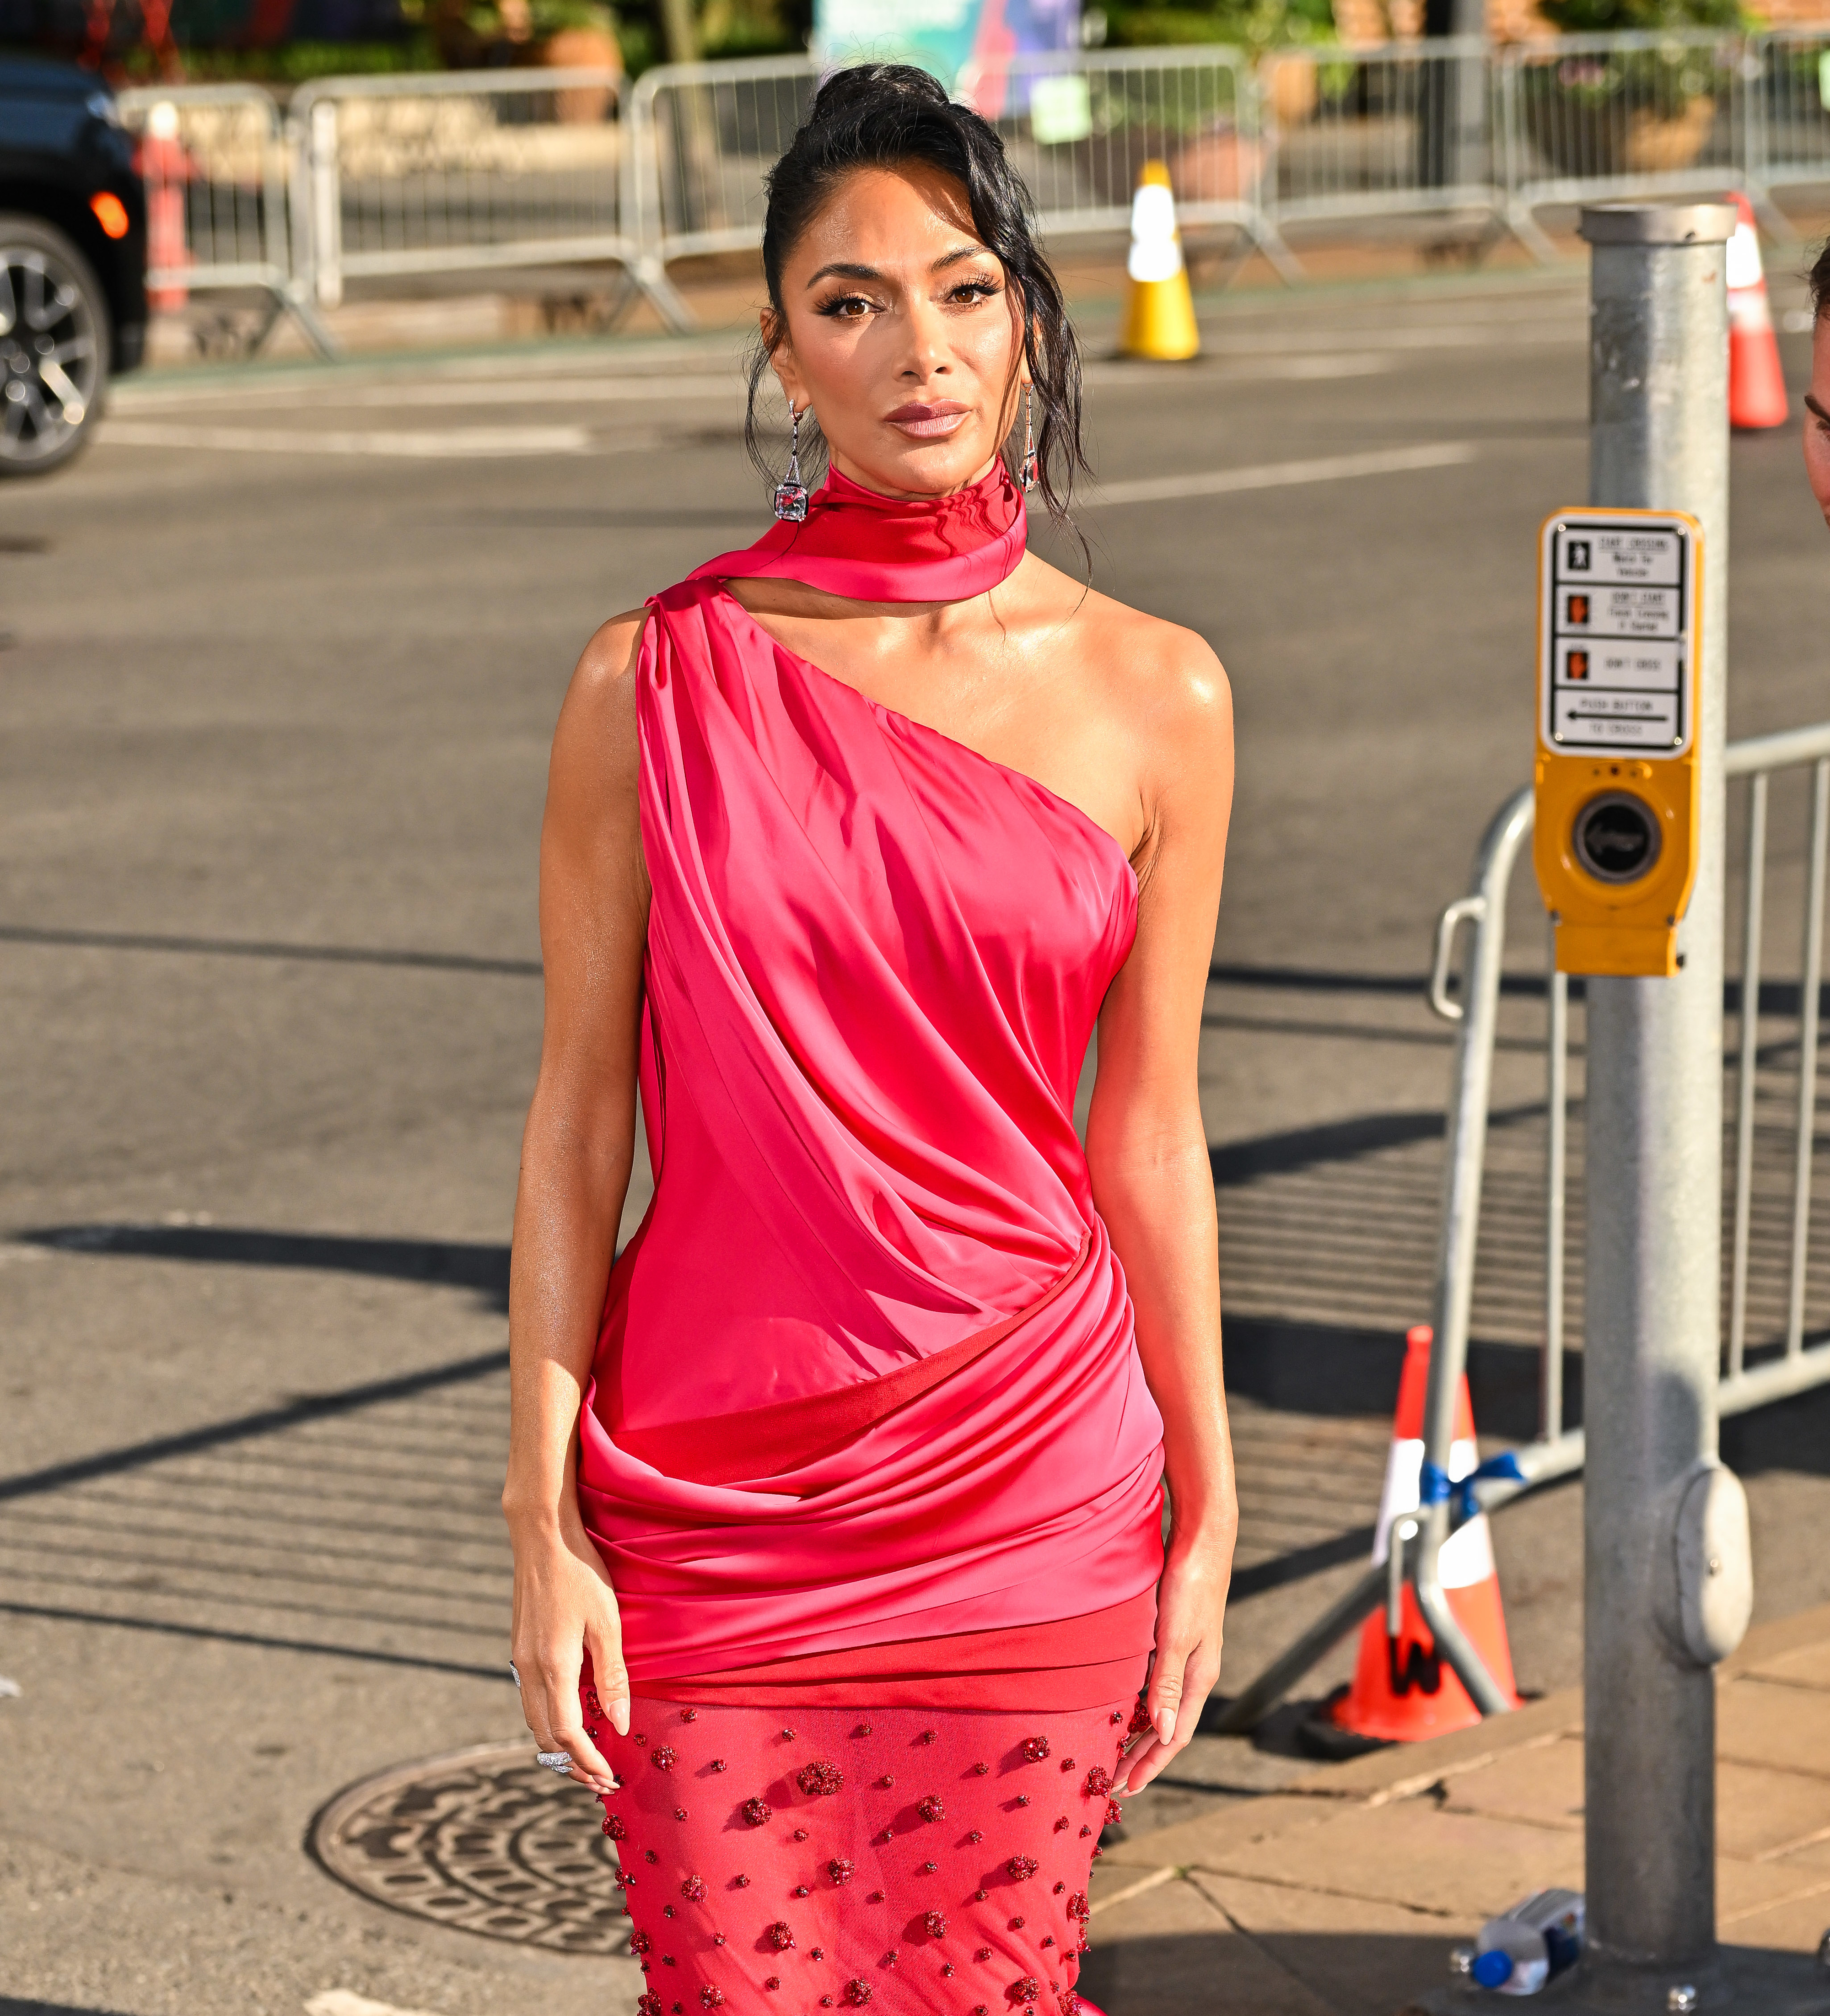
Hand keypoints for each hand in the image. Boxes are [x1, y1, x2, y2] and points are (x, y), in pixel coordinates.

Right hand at [508, 1498, 628, 1796]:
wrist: (542, 1537)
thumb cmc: (581, 1573)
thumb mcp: (607, 1622)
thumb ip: (612, 1676)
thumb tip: (619, 1724)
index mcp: (553, 1666)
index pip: (567, 1734)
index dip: (588, 1761)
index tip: (609, 1778)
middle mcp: (530, 1668)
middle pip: (545, 1737)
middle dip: (572, 1764)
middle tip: (600, 1779)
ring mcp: (520, 1658)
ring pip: (533, 1720)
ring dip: (558, 1746)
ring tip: (587, 1758)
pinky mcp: (520, 1648)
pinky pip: (530, 1699)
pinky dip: (549, 1720)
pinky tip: (571, 1717)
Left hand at [1114, 1533, 1231, 1796]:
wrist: (1204, 1541)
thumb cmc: (1190, 1585)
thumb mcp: (1176, 1635)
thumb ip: (1167, 1683)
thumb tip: (1162, 1733)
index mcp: (1199, 1678)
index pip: (1174, 1737)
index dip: (1150, 1765)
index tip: (1125, 1789)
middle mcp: (1195, 1673)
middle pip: (1168, 1729)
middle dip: (1143, 1758)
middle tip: (1114, 1783)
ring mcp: (1187, 1657)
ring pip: (1162, 1708)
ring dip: (1141, 1734)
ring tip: (1118, 1754)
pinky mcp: (1176, 1640)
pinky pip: (1157, 1685)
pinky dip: (1140, 1704)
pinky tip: (1125, 1706)